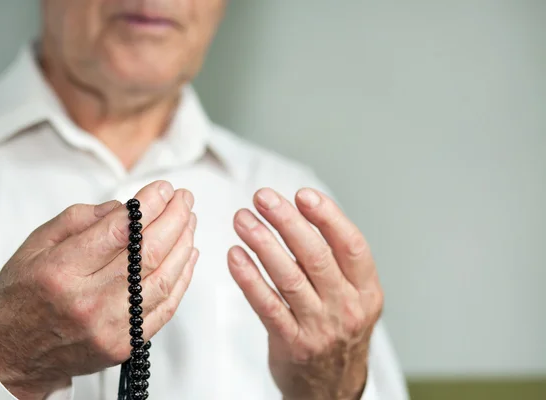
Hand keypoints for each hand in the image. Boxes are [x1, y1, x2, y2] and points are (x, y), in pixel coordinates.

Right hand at [0, 181, 198, 398]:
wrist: (13, 353)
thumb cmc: (22, 296)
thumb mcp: (35, 245)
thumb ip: (79, 219)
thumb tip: (124, 207)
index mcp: (61, 272)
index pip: (120, 231)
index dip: (149, 205)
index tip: (163, 188)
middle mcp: (89, 302)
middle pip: (148, 253)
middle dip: (174, 218)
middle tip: (183, 198)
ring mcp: (111, 327)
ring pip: (163, 279)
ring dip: (183, 244)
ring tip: (188, 220)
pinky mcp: (126, 344)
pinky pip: (165, 308)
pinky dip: (182, 278)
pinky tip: (188, 254)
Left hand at [228, 188, 382, 399]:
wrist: (333, 387)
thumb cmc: (339, 330)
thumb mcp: (354, 296)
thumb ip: (335, 261)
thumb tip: (299, 212)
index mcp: (366, 290)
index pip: (351, 245)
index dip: (327, 216)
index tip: (302, 195)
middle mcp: (347, 307)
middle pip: (316, 256)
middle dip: (287, 222)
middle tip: (263, 198)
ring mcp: (320, 328)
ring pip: (289, 278)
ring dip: (263, 244)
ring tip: (243, 219)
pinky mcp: (292, 344)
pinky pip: (267, 306)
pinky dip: (249, 279)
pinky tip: (235, 256)